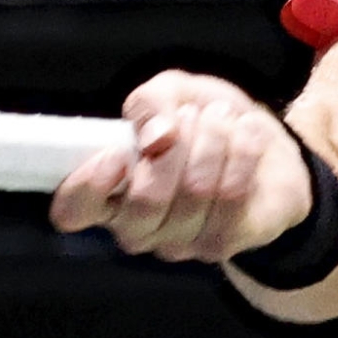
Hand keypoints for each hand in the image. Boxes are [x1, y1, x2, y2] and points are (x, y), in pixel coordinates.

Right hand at [48, 70, 314, 265]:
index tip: (117, 152)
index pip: (73, 209)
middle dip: (177, 145)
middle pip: (144, 201)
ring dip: (214, 140)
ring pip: (194, 192)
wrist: (264, 140)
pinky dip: (242, 153)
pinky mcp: (220, 245)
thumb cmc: (204, 121)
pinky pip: (231, 197)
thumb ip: (150, 103)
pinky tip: (246, 136)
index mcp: (107, 190)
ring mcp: (178, 242)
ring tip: (223, 119)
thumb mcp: (171, 92)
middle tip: (192, 116)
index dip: (88, 186)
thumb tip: (153, 136)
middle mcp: (136, 226)